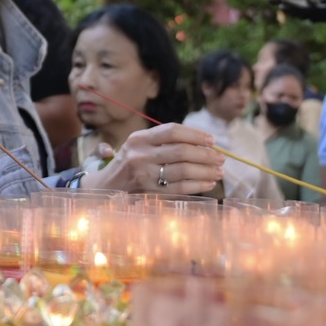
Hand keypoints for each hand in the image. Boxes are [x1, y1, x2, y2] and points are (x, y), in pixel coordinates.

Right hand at [83, 123, 224, 194]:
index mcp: (138, 139)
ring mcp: (144, 176)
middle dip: (206, 155)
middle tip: (221, 158)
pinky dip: (198, 186)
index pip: (172, 131)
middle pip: (181, 151)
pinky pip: (181, 189)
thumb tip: (201, 142)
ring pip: (184, 171)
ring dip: (206, 171)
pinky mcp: (150, 193)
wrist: (105, 187)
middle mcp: (140, 156)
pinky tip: (209, 183)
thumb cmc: (129, 162)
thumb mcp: (138, 145)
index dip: (195, 134)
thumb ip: (163, 140)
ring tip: (219, 172)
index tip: (211, 140)